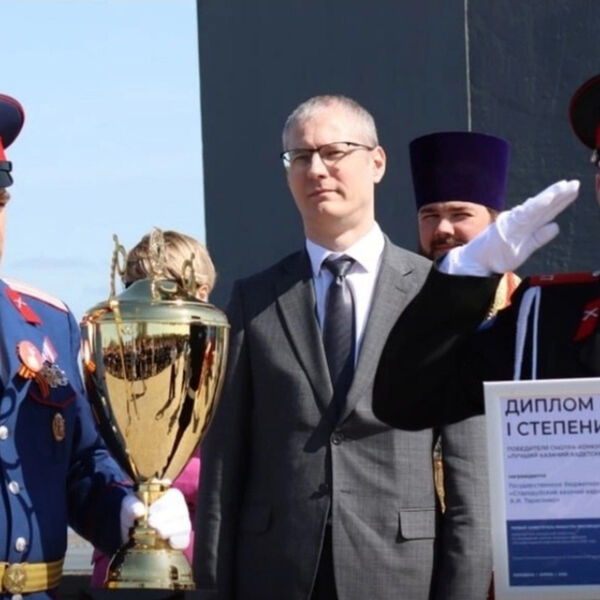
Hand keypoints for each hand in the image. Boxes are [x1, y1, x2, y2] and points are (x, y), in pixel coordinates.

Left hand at [119, 488, 191, 548]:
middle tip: (150, 523)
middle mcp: (180, 507)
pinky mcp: (183, 539)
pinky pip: (184, 539)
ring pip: (183, 525)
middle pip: (180, 510)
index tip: (150, 511)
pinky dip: (175, 541)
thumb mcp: (129, 506)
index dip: (162, 504)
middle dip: (163, 518)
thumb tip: (139, 511)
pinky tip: (166, 542)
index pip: (174, 495)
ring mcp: (183, 523)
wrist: (132, 538)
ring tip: (156, 533)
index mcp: (169, 495)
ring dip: (168, 530)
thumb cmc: (134, 516)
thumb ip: (131, 504)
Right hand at [442, 179, 579, 274]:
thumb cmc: (498, 254)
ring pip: (535, 207)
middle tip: (575, 183)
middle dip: (559, 195)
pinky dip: (535, 205)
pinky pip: (524, 215)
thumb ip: (539, 238)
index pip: (546, 212)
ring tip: (563, 187)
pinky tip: (547, 199)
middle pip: (543, 207)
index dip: (560, 201)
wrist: (477, 261)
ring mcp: (513, 222)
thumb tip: (555, 226)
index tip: (573, 189)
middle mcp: (520, 220)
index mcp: (526, 225)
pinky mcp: (507, 226)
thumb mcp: (524, 248)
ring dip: (549, 196)